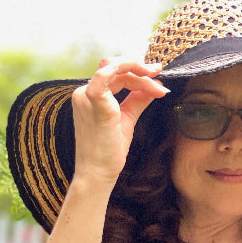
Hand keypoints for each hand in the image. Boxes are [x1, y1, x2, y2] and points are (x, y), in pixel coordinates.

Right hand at [71, 58, 168, 184]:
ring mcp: (86, 97)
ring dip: (139, 73)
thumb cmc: (108, 152)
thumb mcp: (126, 119)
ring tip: (157, 83)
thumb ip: (137, 100)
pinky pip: (105, 76)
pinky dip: (126, 71)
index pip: (113, 75)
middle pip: (114, 69)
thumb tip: (155, 86)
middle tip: (159, 73)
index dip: (136, 73)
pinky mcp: (95, 104)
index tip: (156, 77)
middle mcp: (83, 93)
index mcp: (88, 97)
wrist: (98, 174)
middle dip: (139, 68)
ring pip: (115, 70)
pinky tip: (147, 78)